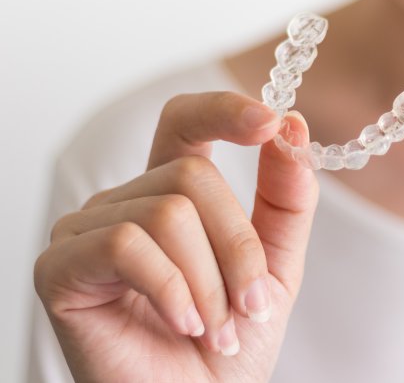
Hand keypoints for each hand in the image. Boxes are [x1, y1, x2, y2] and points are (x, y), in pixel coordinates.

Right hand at [34, 92, 318, 381]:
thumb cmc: (230, 341)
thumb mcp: (276, 265)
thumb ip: (286, 199)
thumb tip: (293, 126)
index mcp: (173, 194)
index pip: (186, 122)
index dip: (224, 110)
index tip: (271, 123)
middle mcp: (126, 201)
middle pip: (193, 175)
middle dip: (239, 246)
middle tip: (251, 306)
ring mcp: (88, 230)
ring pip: (167, 212)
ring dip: (210, 282)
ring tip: (217, 329)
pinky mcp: (61, 267)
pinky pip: (127, 245)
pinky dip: (171, 290)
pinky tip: (184, 325)